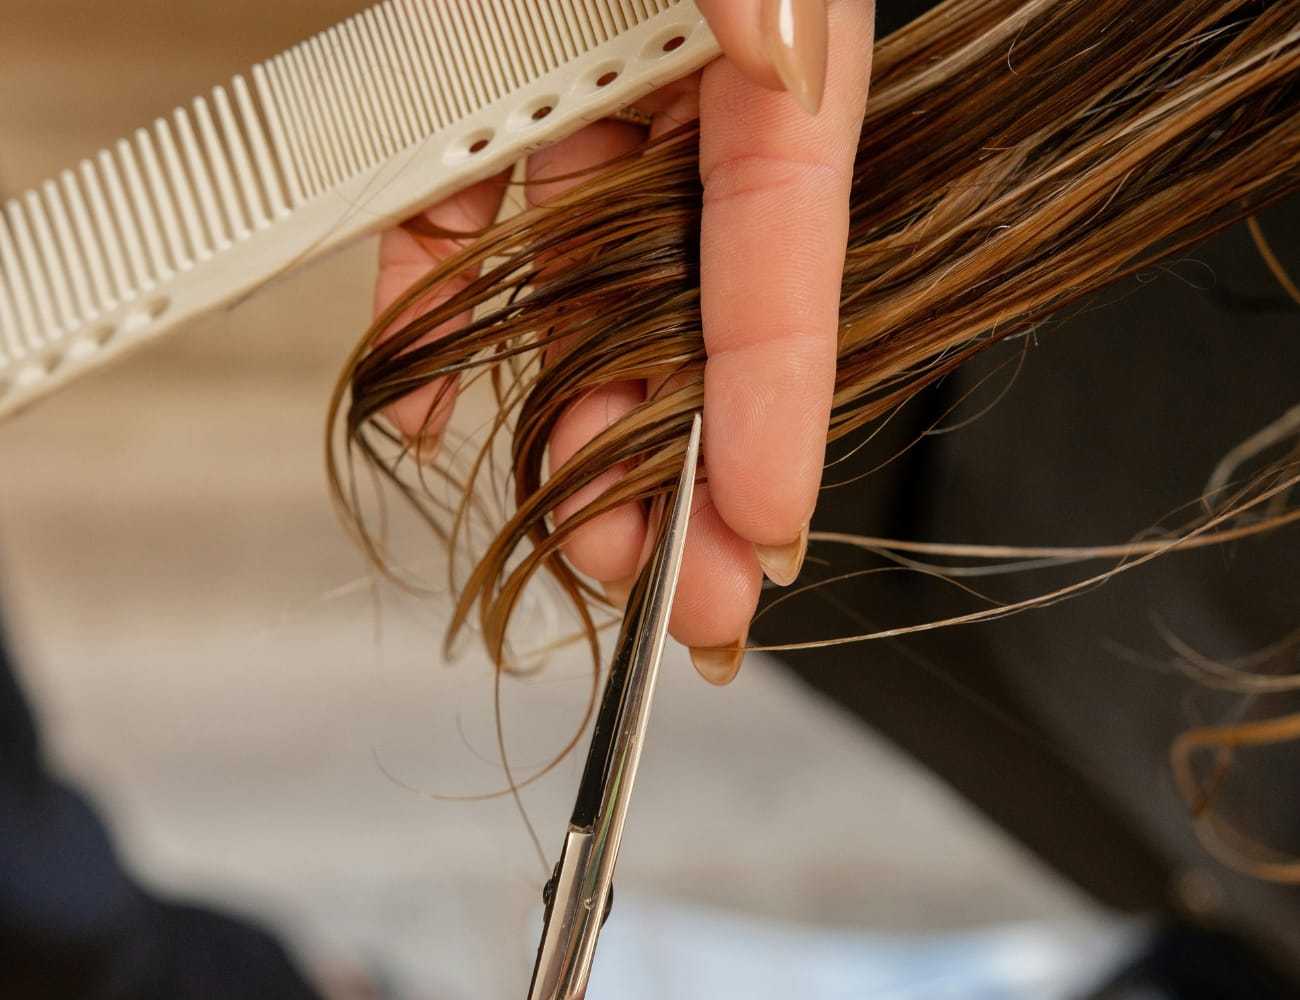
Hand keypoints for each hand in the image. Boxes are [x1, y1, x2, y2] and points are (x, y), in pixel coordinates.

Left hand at [373, 0, 874, 682]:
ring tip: (572, 526)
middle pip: (694, 310)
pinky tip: (434, 397)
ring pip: (584, 287)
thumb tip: (776, 71)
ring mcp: (591, 89)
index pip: (788, 260)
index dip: (781, 416)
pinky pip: (468, 212)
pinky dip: (439, 306)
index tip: (761, 539)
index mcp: (777, 45)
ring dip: (571, 416)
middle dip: (681, 466)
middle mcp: (691, 81)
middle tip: (667, 582)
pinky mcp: (498, 79)